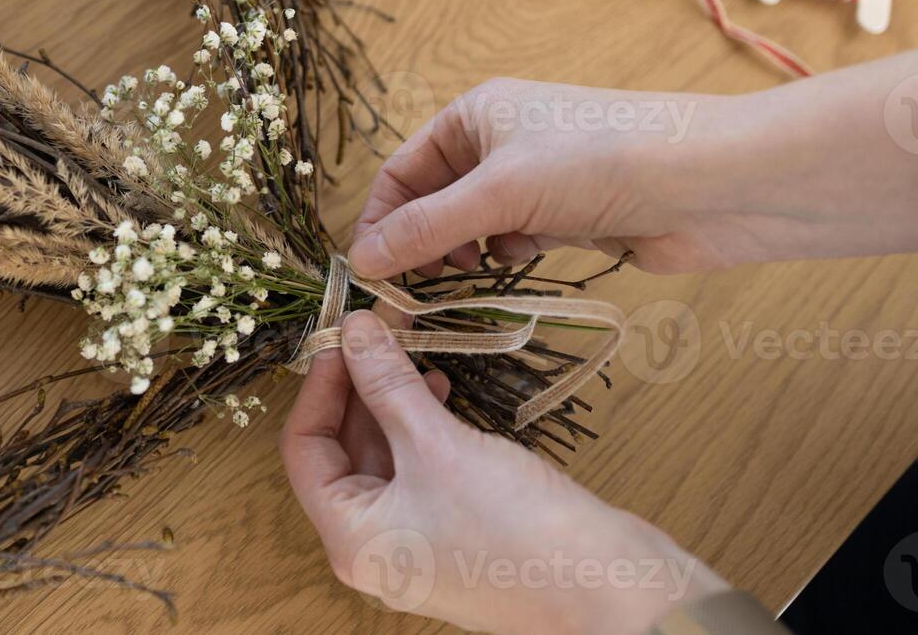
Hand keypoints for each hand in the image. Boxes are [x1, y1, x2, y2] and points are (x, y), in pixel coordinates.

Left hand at [280, 310, 726, 634]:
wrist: (613, 591)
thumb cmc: (516, 531)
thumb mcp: (438, 445)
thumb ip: (389, 384)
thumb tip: (353, 330)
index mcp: (351, 538)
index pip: (303, 449)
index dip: (319, 387)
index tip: (343, 338)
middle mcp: (377, 545)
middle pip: (343, 449)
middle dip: (360, 385)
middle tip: (381, 326)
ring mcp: (419, 540)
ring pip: (386, 454)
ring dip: (394, 399)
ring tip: (416, 350)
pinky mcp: (459, 528)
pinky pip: (423, 466)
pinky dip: (425, 424)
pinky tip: (445, 388)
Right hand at [349, 53, 917, 277]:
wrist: (710, 183)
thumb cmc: (601, 160)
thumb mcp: (500, 192)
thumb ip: (427, 229)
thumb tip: (361, 260)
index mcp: (475, 114)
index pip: (402, 170)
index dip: (381, 219)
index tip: (368, 273)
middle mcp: (501, 141)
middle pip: (435, 200)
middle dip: (421, 244)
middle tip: (410, 293)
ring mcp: (538, 180)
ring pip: (474, 226)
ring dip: (461, 256)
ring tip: (460, 283)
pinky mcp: (571, 216)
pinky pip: (515, 241)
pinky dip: (505, 259)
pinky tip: (516, 267)